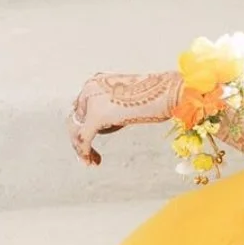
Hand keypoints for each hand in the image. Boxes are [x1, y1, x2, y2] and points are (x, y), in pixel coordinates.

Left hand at [67, 71, 182, 166]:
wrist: (167, 91)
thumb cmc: (157, 96)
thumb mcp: (129, 99)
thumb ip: (115, 107)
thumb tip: (114, 119)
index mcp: (97, 82)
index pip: (81, 108)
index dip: (84, 127)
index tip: (93, 141)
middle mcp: (89, 88)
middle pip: (75, 119)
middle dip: (79, 139)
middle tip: (88, 157)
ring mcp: (91, 101)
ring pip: (76, 130)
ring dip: (81, 149)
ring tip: (91, 162)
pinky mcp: (96, 116)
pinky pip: (83, 138)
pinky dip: (84, 152)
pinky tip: (90, 161)